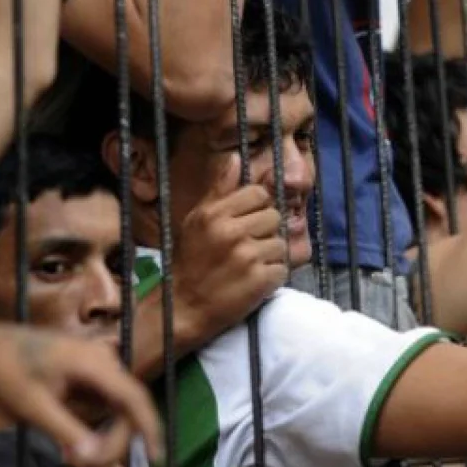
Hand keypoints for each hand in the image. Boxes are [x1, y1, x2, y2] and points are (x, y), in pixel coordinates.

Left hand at [0, 323, 161, 466]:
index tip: (155, 456)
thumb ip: (66, 432)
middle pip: (127, 406)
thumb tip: (92, 460)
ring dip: (108, 436)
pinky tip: (81, 445)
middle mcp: (103, 360)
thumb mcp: (33, 408)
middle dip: (113, 441)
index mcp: (92, 363)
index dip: (149, 426)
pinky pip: (108, 402)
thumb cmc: (7, 374)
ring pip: (119, 406)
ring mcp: (98, 365)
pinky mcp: (90, 372)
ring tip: (76, 459)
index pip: (134, 397)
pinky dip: (101, 426)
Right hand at [169, 154, 286, 346]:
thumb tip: (236, 157)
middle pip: (274, 217)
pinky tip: (253, 282)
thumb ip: (219, 189)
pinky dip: (273, 277)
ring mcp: (248, 257)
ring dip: (270, 256)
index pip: (258, 194)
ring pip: (281, 243)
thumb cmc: (190, 262)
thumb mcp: (197, 220)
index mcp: (215, 214)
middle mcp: (232, 232)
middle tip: (246, 249)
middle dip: (265, 233)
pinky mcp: (260, 281)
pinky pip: (283, 269)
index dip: (256, 208)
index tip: (245, 225)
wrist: (183, 308)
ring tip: (248, 267)